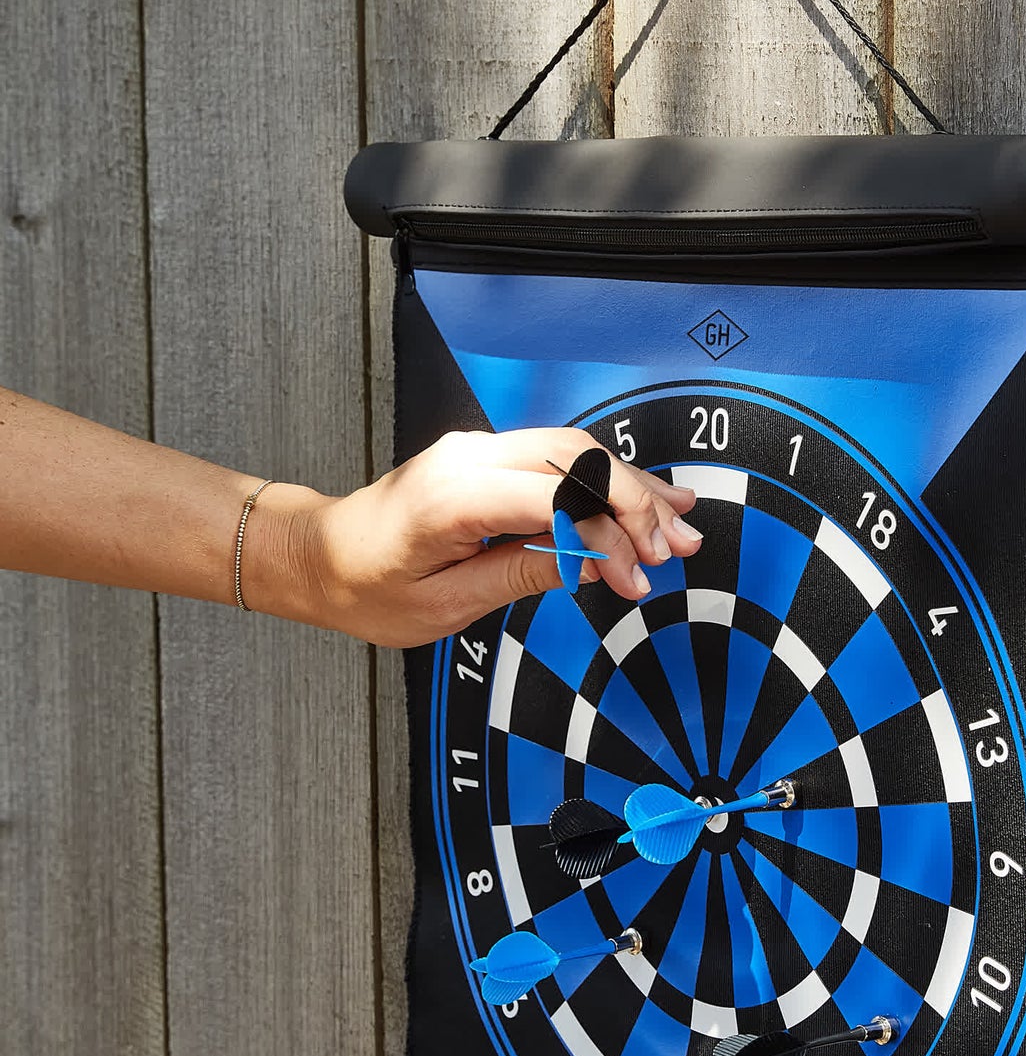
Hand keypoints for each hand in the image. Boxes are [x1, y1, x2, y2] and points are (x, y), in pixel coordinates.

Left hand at [272, 427, 700, 647]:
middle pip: (576, 459)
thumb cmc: (365, 586)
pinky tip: (641, 497)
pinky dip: (602, 479)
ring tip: (679, 523)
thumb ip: (520, 574)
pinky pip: (556, 457)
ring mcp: (477, 449)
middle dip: (636, 503)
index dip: (607, 535)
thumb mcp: (444, 606)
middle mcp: (467, 458)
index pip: (556, 498)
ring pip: (575, 450)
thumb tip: (586, 562)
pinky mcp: (486, 457)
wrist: (318, 556)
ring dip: (630, 487)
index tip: (634, 578)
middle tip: (678, 546)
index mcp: (452, 497)